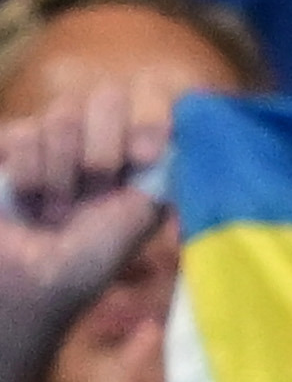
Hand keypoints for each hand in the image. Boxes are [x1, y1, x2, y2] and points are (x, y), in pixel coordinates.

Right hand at [0, 87, 170, 381]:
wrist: (26, 283)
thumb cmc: (84, 266)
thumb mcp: (134, 224)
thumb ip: (159, 181)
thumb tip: (184, 142)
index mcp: (135, 162)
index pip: (149, 110)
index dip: (147, 122)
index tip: (144, 155)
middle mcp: (97, 144)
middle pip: (105, 98)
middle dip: (102, 145)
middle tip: (95, 186)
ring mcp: (53, 143)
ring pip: (63, 113)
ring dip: (61, 168)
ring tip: (55, 210)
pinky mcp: (12, 147)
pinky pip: (23, 129)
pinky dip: (28, 168)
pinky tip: (29, 199)